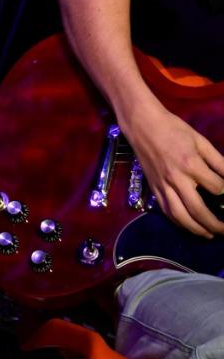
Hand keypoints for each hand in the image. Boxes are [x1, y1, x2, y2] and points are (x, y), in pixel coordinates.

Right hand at [123, 96, 223, 237]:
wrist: (142, 123)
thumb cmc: (173, 129)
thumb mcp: (200, 140)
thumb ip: (217, 161)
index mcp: (190, 164)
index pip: (216, 187)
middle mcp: (177, 179)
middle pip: (198, 210)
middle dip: (215, 224)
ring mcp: (163, 186)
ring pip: (181, 216)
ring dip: (197, 230)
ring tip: (209, 234)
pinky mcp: (154, 188)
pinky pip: (167, 211)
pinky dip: (179, 223)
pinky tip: (189, 226)